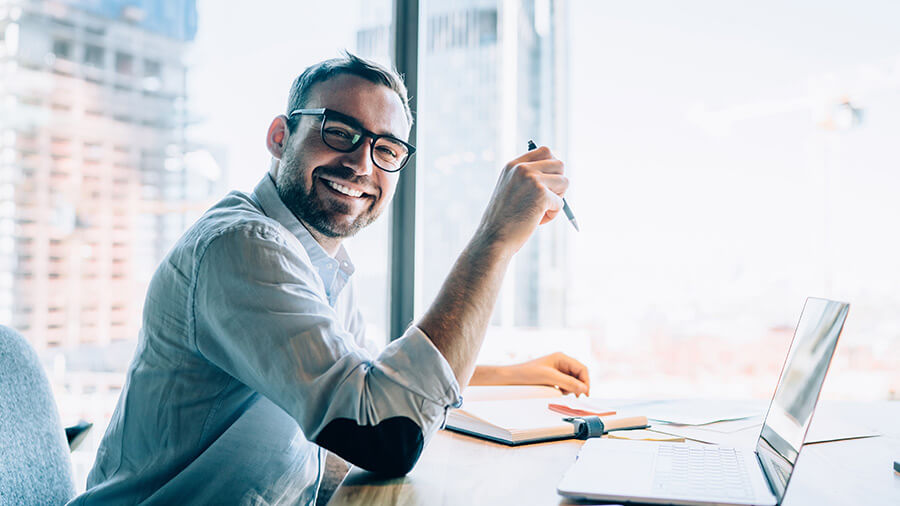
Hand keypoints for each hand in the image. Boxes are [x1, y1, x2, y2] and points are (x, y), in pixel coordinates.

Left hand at [469, 352, 590, 395]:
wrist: (510, 378)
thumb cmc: (526, 373)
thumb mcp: (549, 377)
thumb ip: (568, 382)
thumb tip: (584, 388)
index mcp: (561, 357)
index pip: (582, 368)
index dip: (586, 381)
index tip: (585, 394)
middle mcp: (560, 363)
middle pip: (579, 375)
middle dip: (579, 386)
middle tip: (577, 397)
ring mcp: (556, 371)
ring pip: (573, 381)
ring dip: (571, 389)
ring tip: (561, 392)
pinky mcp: (552, 379)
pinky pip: (565, 385)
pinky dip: (564, 390)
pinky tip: (557, 393)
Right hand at [475, 146, 567, 254]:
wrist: (493, 239)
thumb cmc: (503, 220)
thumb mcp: (510, 190)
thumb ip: (527, 178)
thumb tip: (557, 173)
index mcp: (513, 165)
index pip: (545, 151)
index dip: (552, 167)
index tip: (548, 183)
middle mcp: (522, 168)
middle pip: (559, 164)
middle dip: (558, 183)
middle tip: (546, 199)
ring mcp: (532, 180)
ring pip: (564, 182)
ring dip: (557, 199)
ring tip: (539, 212)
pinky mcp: (541, 195)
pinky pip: (561, 203)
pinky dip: (552, 215)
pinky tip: (536, 221)